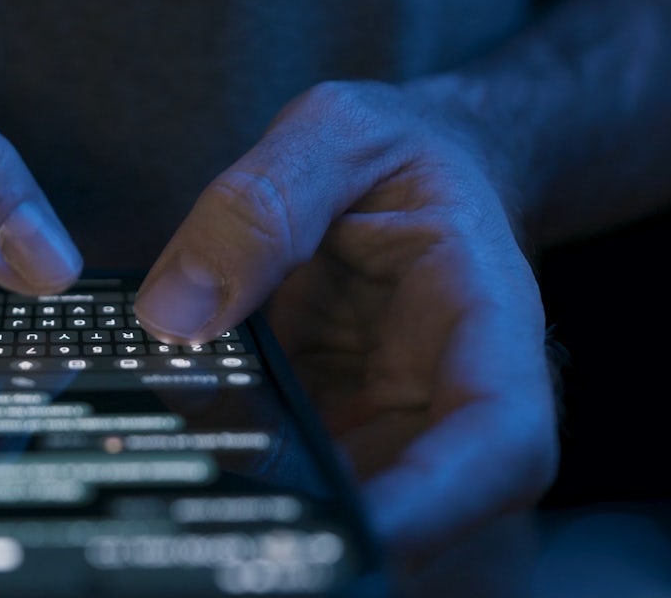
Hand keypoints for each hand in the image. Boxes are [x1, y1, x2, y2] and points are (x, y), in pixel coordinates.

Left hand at [133, 80, 558, 574]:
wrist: (416, 169)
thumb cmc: (399, 149)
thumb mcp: (334, 133)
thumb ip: (260, 206)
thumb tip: (175, 312)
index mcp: (485, 322)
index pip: (499, 440)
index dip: (435, 505)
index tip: (356, 536)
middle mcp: (446, 398)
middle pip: (410, 507)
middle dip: (319, 529)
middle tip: (216, 527)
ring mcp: (386, 425)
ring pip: (339, 507)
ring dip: (262, 510)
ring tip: (180, 492)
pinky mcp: (330, 430)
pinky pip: (284, 474)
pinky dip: (227, 474)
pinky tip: (171, 458)